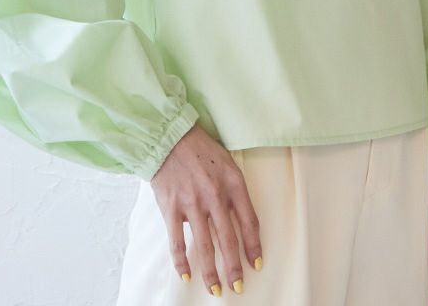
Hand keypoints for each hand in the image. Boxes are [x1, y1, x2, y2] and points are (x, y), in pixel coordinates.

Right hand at [150, 122, 262, 295]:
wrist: (170, 137)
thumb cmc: (202, 151)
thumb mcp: (228, 164)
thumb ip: (235, 192)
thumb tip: (241, 224)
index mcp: (233, 183)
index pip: (249, 221)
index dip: (254, 246)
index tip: (256, 264)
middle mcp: (215, 195)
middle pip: (229, 240)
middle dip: (234, 268)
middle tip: (238, 287)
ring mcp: (192, 203)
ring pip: (205, 246)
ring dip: (211, 272)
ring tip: (216, 290)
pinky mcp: (171, 207)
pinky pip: (177, 241)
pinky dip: (182, 261)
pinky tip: (187, 275)